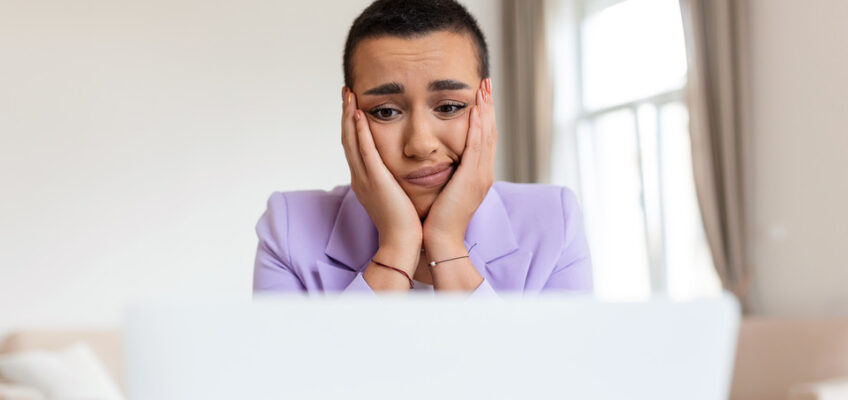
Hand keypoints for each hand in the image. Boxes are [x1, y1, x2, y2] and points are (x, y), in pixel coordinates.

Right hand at [340, 87, 422, 263]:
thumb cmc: (405, 223)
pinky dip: (359, 132)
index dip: (351, 124)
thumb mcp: (394, 196)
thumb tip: (399, 170)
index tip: (352, 105)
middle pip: (347, 139)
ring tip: (348, 94)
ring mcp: (365, 179)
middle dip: (345, 114)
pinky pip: (365, 152)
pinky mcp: (376, 181)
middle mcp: (360, 177)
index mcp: (364, 180)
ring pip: (351, 141)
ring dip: (348, 116)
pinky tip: (358, 115)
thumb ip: (392, 181)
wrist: (402, 243)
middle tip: (346, 91)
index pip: (354, 146)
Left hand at [422, 78, 495, 248]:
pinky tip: (476, 109)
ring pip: (486, 135)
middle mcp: (483, 173)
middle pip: (490, 132)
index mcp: (477, 175)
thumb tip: (440, 162)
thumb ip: (447, 175)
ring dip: (486, 109)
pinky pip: (477, 146)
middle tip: (486, 83)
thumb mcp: (446, 191)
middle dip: (488, 106)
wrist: (440, 240)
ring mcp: (481, 176)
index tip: (480, 96)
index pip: (483, 139)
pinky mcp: (472, 179)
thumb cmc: (437, 219)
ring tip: (483, 88)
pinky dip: (478, 126)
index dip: (483, 116)